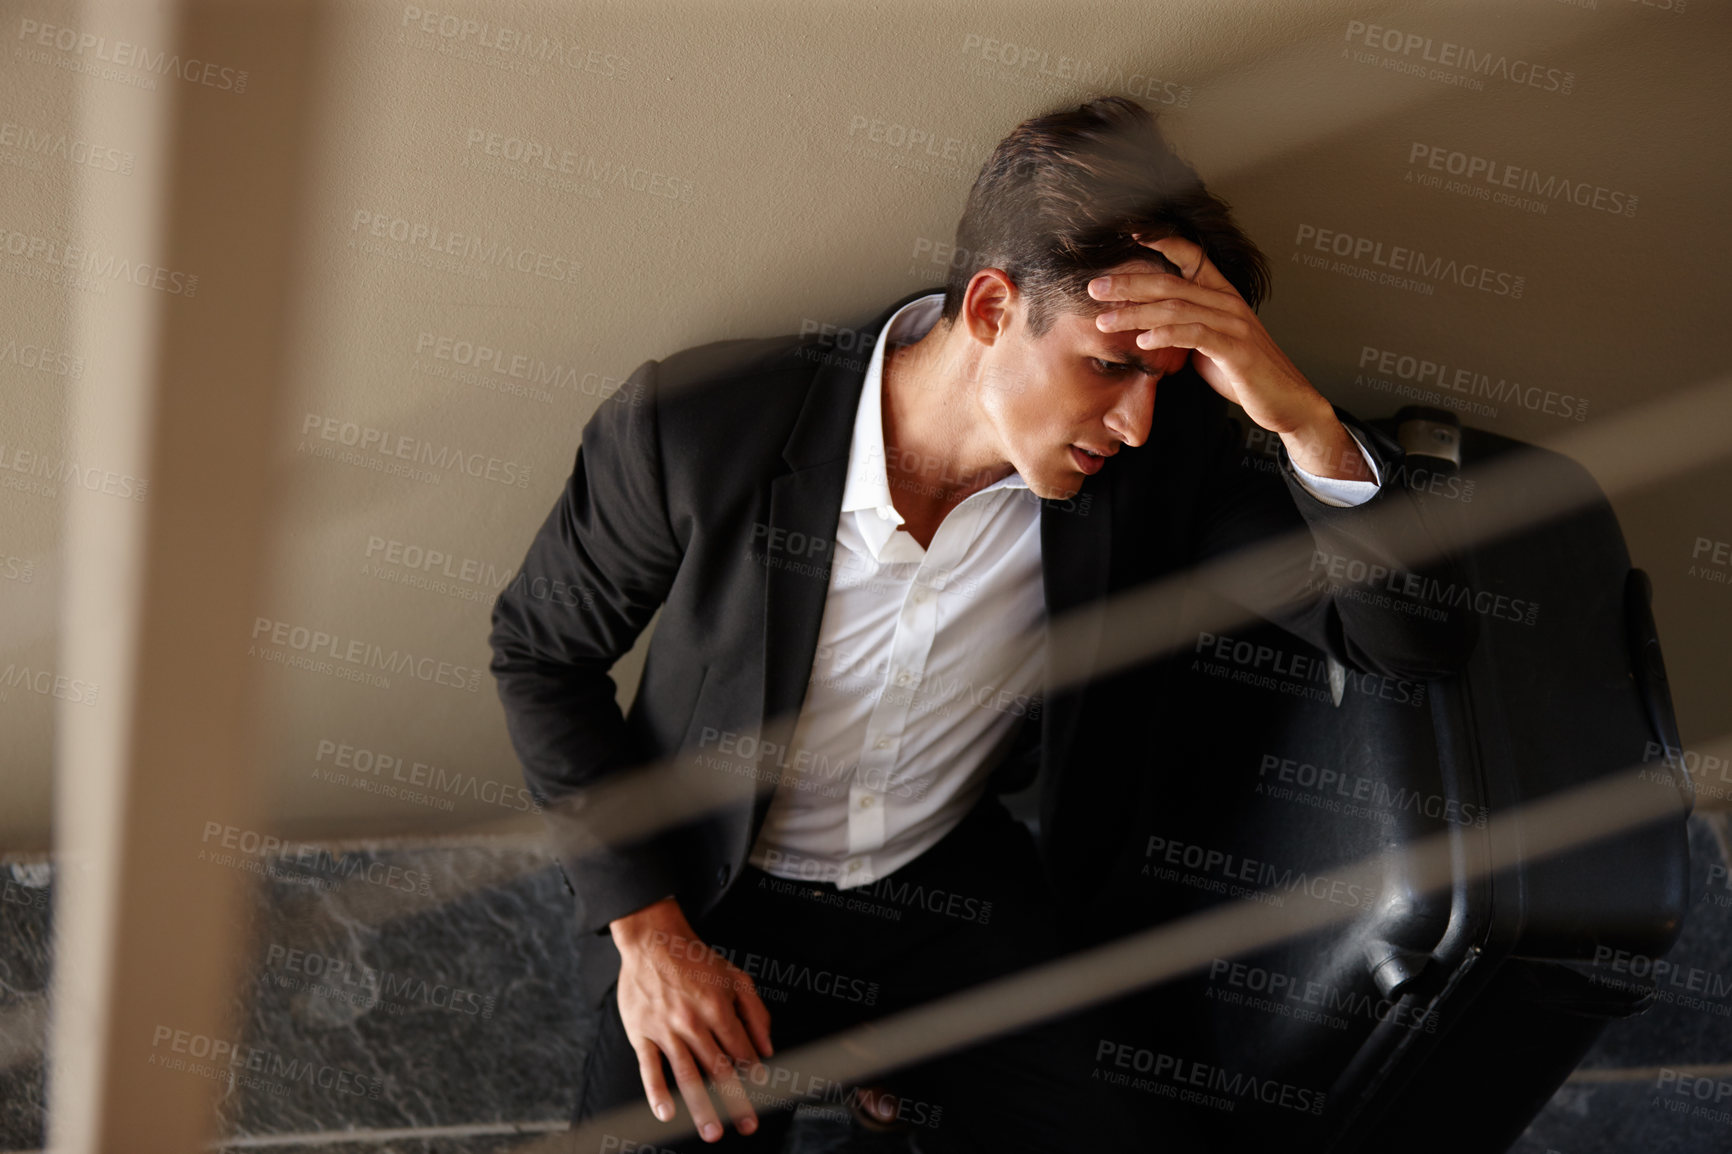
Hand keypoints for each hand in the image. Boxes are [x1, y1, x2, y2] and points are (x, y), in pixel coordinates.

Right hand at [610, 897, 774, 1141]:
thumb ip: (756, 1013)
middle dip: (736, 1101)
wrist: (652, 940)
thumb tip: (768, 1048)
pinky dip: (657, 1093)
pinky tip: (666, 1114)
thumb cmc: (695, 959)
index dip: (754, 1072)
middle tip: (748, 1126)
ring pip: (687, 1075)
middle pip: (718, 1069)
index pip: (741, 1050)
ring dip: (701, 1107)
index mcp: (718, 1008)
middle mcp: (693, 1022)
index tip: (763, 1091)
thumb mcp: (736, 977)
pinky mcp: (641, 1033)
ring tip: (712, 1131)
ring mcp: (666, 1029)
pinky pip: (649, 1068)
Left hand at [1088, 235, 1370, 481]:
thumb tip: (1147, 327)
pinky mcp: (1236, 350)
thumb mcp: (1207, 345)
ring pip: (1177, 309)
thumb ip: (1182, 329)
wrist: (1286, 402)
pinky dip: (1167, 335)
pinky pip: (1196, 335)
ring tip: (1105, 321)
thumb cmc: (1244, 374)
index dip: (1160, 241)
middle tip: (1093, 288)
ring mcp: (1234, 324)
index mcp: (1221, 294)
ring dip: (1136, 314)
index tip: (1125, 236)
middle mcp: (1227, 302)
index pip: (1190, 256)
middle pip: (1170, 283)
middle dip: (1128, 284)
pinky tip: (1143, 341)